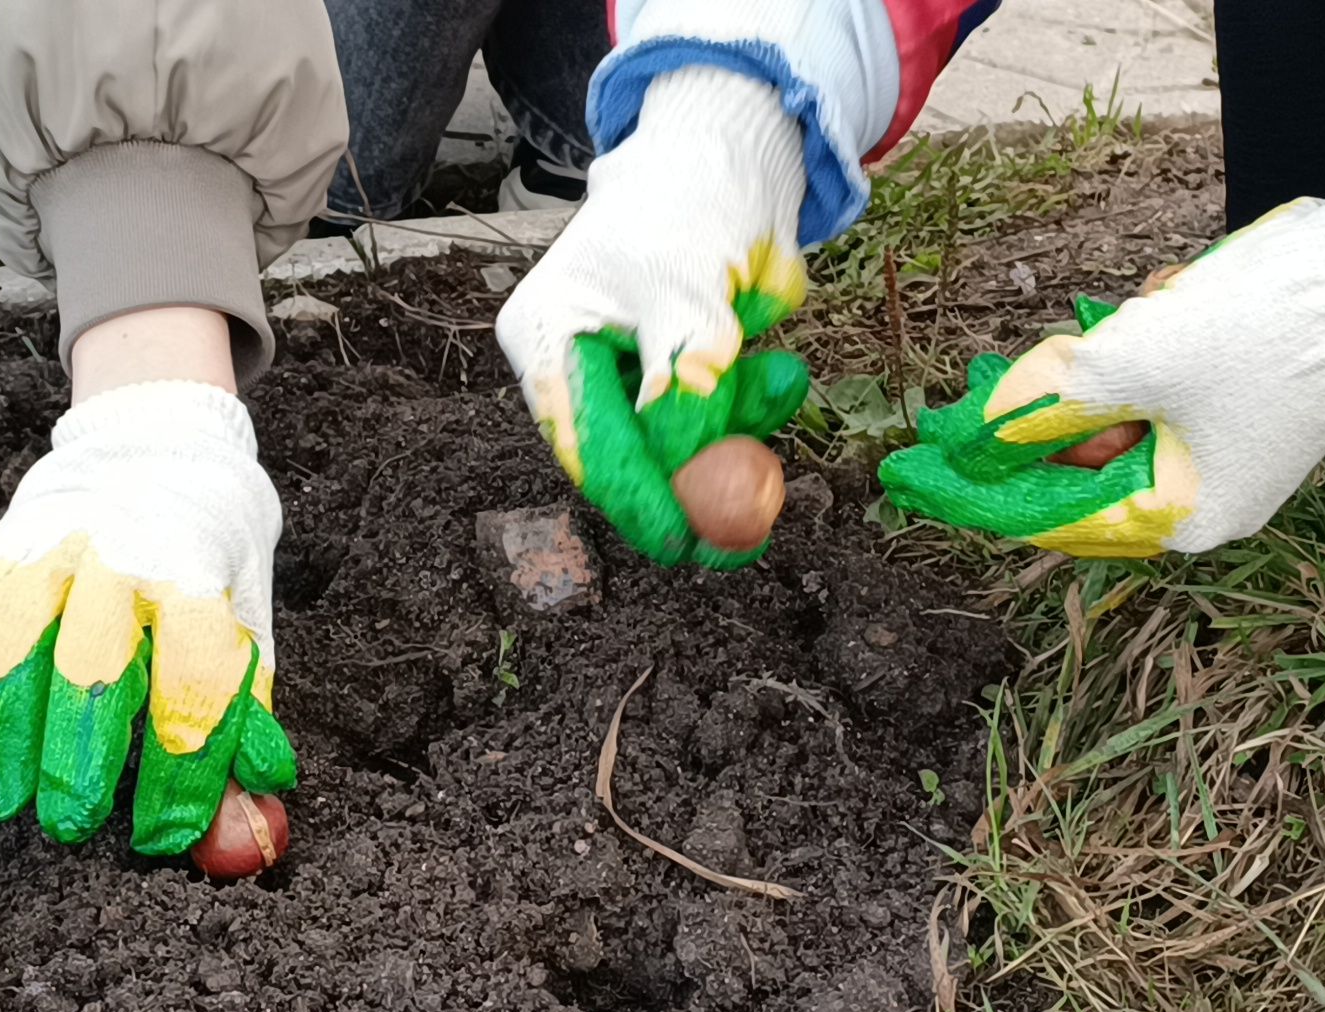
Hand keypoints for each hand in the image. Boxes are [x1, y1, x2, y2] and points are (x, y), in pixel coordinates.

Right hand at [0, 380, 294, 853]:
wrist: (154, 454)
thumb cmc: (206, 563)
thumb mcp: (246, 630)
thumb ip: (243, 729)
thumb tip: (250, 830)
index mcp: (200, 579)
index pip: (194, 687)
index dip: (181, 773)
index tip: (165, 837)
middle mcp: (121, 558)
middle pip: (93, 668)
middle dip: (78, 759)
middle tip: (72, 824)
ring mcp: (45, 549)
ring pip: (6, 650)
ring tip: (3, 801)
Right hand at [495, 66, 810, 568]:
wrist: (730, 154)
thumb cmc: (692, 207)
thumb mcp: (690, 299)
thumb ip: (684, 383)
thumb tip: (683, 471)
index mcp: (543, 338)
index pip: (585, 443)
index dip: (637, 499)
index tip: (686, 544)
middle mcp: (572, 363)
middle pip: (629, 455)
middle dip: (696, 479)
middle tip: (750, 529)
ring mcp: (624, 369)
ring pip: (679, 440)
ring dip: (737, 427)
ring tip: (781, 378)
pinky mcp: (672, 370)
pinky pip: (711, 415)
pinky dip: (749, 406)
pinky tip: (779, 374)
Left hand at [880, 170, 1324, 555]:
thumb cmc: (1262, 330)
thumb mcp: (1131, 364)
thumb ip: (1047, 408)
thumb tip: (980, 441)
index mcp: (1181, 518)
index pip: (1050, 515)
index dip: (976, 491)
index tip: (911, 476)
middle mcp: (1205, 501)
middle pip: (1081, 466)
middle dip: (1048, 412)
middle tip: (997, 381)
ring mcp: (1228, 451)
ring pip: (1122, 417)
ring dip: (1109, 366)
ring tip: (1145, 311)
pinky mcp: (1244, 402)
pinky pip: (1164, 385)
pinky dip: (1151, 347)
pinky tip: (1174, 301)